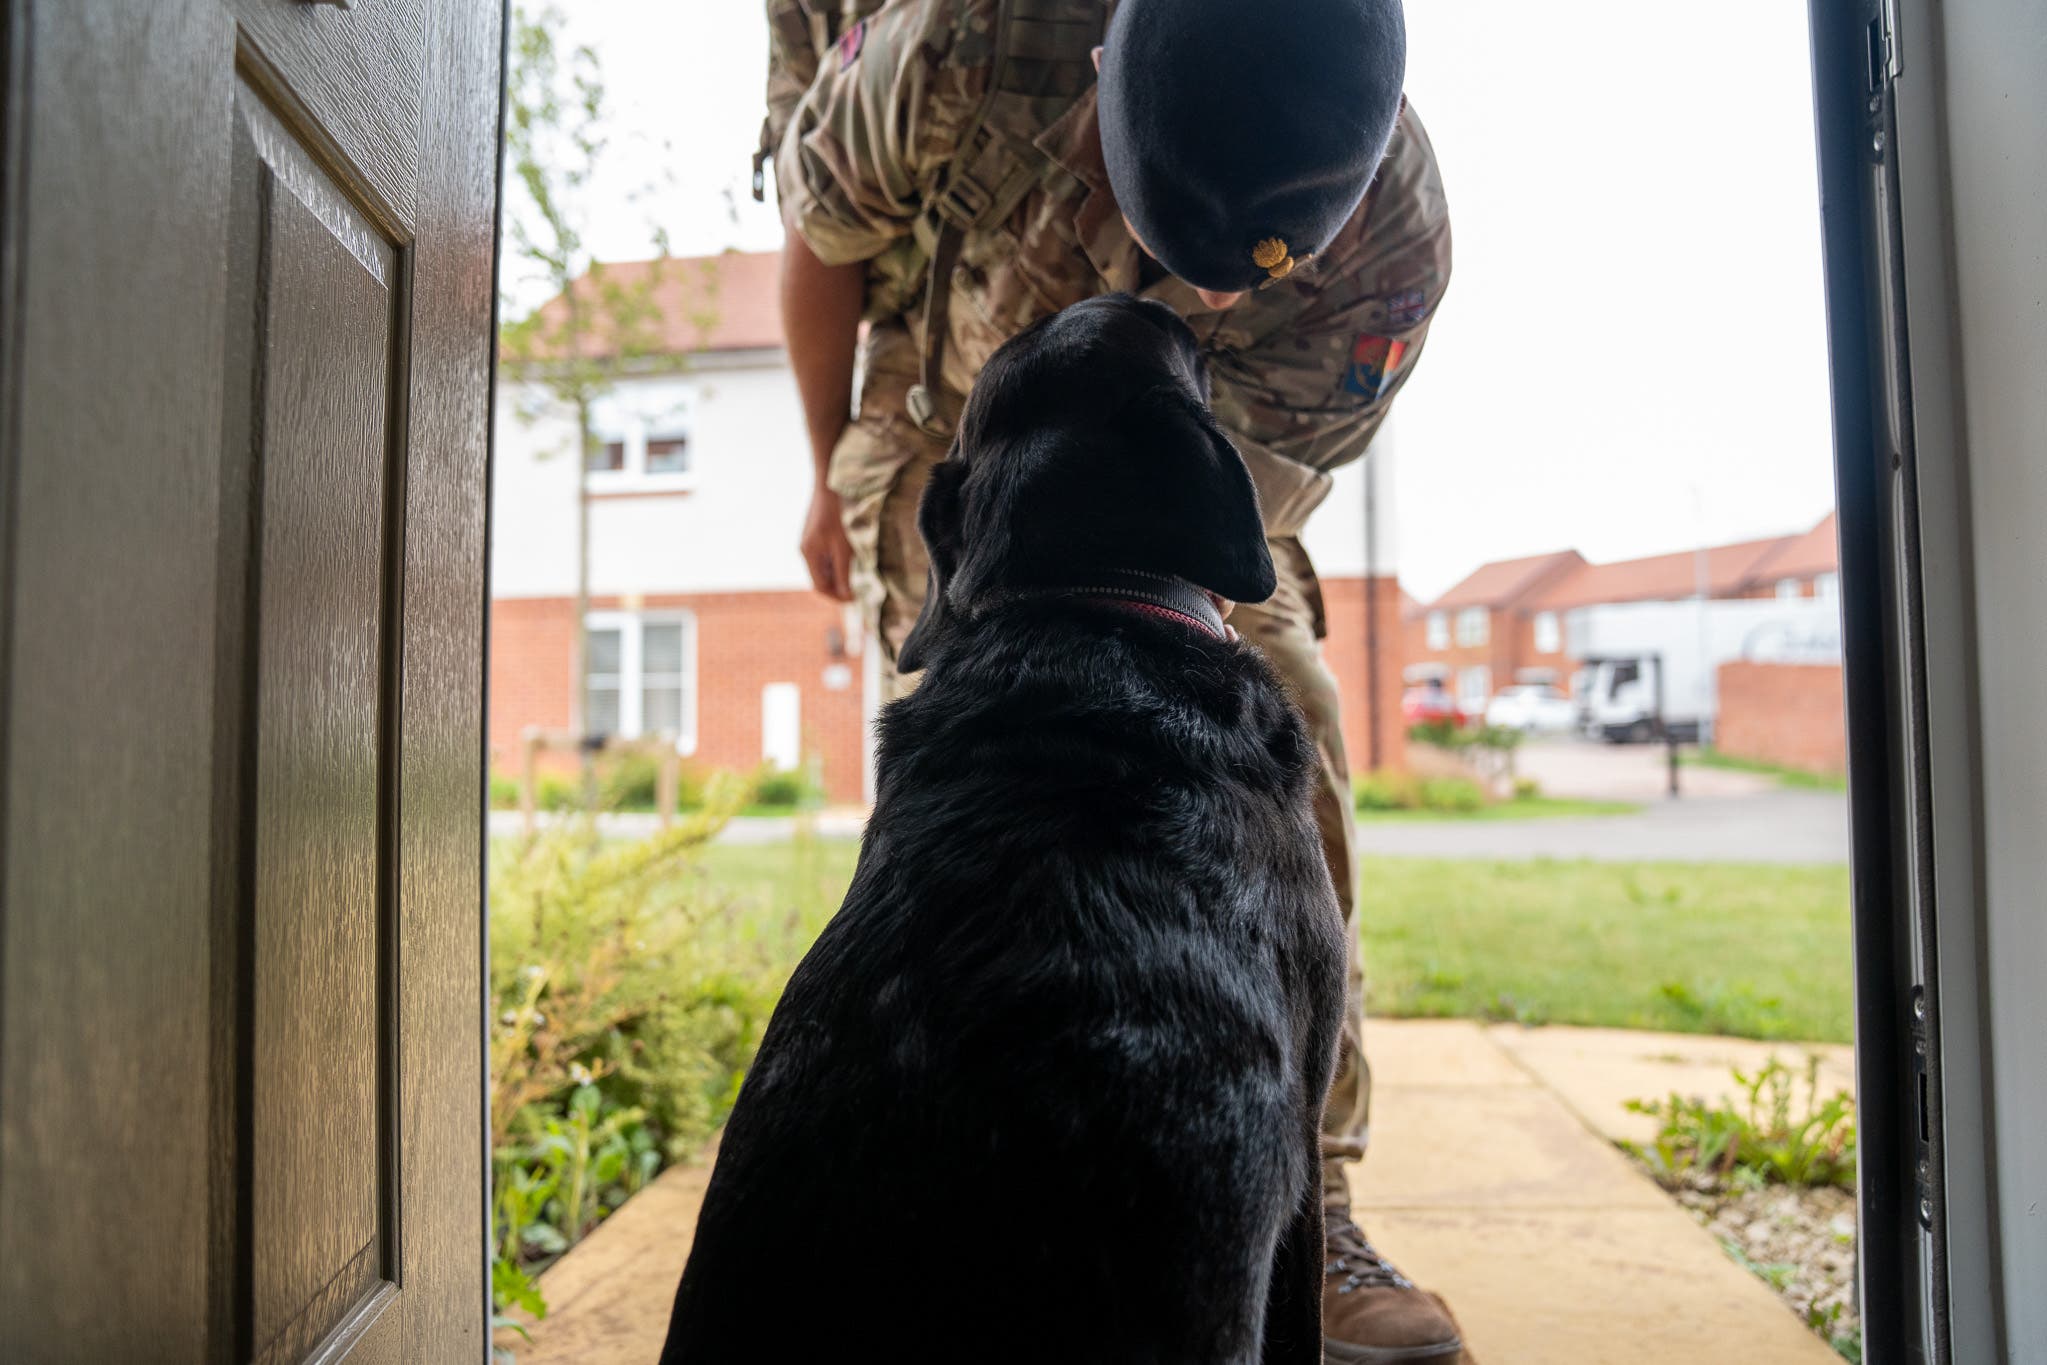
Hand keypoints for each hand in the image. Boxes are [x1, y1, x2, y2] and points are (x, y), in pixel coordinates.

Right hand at [801, 486, 854, 602]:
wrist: (830, 484)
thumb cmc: (839, 515)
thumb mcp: (844, 547)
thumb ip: (843, 573)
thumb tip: (846, 596)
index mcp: (809, 555)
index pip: (820, 587)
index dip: (837, 597)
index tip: (855, 600)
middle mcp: (805, 550)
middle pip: (820, 579)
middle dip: (837, 588)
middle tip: (857, 592)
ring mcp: (808, 541)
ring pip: (822, 568)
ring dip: (836, 576)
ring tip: (855, 578)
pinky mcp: (814, 534)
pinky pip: (823, 556)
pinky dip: (835, 563)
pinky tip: (849, 560)